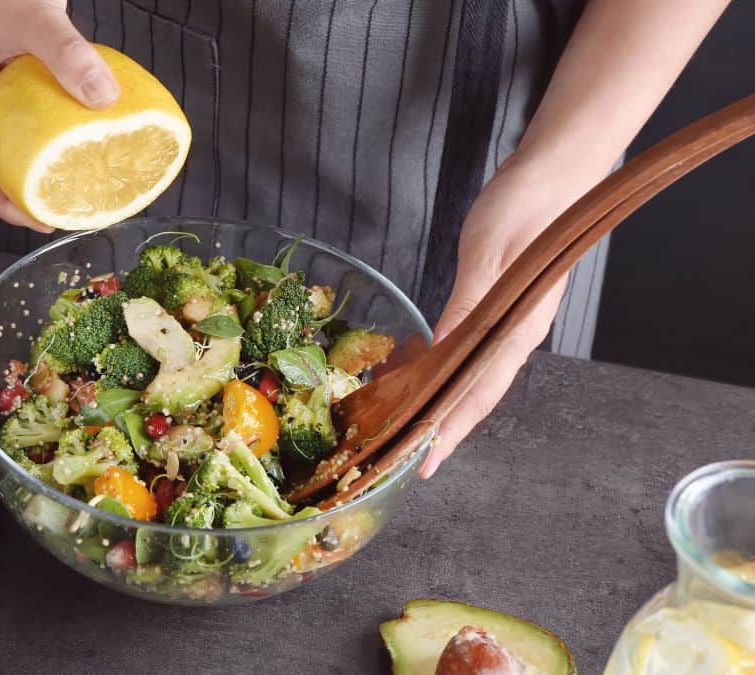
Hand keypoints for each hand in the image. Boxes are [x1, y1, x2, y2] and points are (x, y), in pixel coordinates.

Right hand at [0, 0, 119, 231]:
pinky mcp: (2, 71)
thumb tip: (104, 98)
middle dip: (22, 190)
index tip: (39, 219)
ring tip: (70, 181)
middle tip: (62, 206)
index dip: (3, 204)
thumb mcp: (33, 19)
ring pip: (4, 141)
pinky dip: (45, 131)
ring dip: (34, 163)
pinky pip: (21, 115)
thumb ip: (67, 55)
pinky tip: (75, 137)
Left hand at [419, 160, 571, 478]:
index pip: (478, 394)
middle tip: (407, 459)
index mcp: (518, 328)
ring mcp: (513, 321)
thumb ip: (467, 306)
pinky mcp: (503, 304)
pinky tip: (423, 373)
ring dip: (444, 402)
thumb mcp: (488, 253)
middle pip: (476, 395)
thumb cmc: (526, 204)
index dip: (450, 431)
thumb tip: (442, 354)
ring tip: (410, 426)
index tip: (424, 463)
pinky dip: (447, 368)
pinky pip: (473, 350)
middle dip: (443, 430)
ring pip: (475, 376)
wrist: (558, 169)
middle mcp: (518, 333)